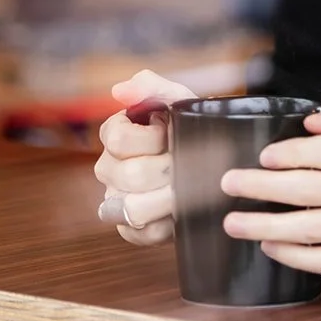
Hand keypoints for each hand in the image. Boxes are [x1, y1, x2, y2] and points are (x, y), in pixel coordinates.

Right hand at [94, 68, 196, 245]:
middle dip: (168, 168)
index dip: (152, 138)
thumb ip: (151, 86)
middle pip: (131, 174)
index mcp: (114, 135)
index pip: (118, 140)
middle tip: (187, 162)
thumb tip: (119, 89)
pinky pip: (143, 233)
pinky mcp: (131, 229)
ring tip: (187, 186)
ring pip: (134, 208)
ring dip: (168, 196)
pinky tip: (180, 208)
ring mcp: (116, 200)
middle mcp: (108, 169)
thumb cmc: (189, 125)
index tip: (172, 132)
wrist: (212, 158)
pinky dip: (167, 222)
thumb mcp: (177, 100)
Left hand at [220, 105, 320, 274]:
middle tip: (229, 184)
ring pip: (316, 229)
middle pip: (315, 190)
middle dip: (266, 187)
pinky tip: (268, 245)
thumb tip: (309, 120)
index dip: (296, 154)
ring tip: (235, 222)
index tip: (264, 156)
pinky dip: (296, 256)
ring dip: (269, 226)